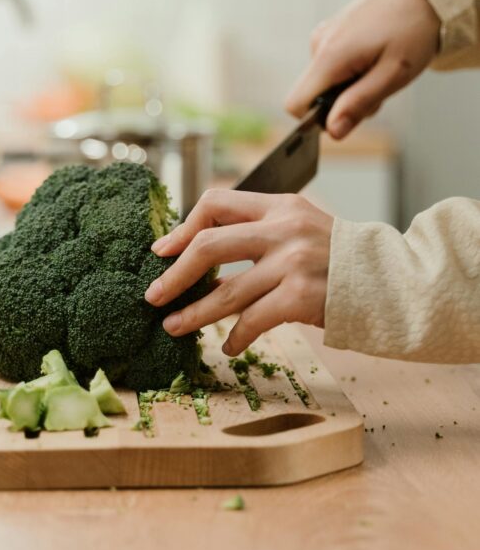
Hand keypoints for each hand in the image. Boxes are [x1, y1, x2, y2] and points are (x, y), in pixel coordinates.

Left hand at [144, 189, 332, 355]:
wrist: (395, 282)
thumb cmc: (342, 260)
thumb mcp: (304, 228)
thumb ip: (263, 232)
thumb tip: (203, 257)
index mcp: (280, 205)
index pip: (217, 202)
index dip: (183, 227)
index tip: (163, 251)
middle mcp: (283, 229)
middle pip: (208, 245)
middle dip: (174, 274)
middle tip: (153, 296)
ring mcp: (292, 262)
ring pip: (225, 291)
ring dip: (193, 313)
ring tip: (173, 327)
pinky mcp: (301, 297)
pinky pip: (252, 320)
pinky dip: (236, 337)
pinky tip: (229, 347)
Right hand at [286, 0, 440, 138]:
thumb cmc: (411, 31)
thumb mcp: (393, 75)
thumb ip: (359, 104)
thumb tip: (332, 131)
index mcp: (330, 56)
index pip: (295, 104)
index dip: (317, 119)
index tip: (348, 114)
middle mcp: (318, 45)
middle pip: (313, 95)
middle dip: (341, 103)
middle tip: (377, 88)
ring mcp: (321, 37)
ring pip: (323, 83)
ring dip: (349, 87)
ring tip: (378, 70)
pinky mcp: (328, 34)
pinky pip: (329, 67)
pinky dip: (349, 72)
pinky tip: (371, 59)